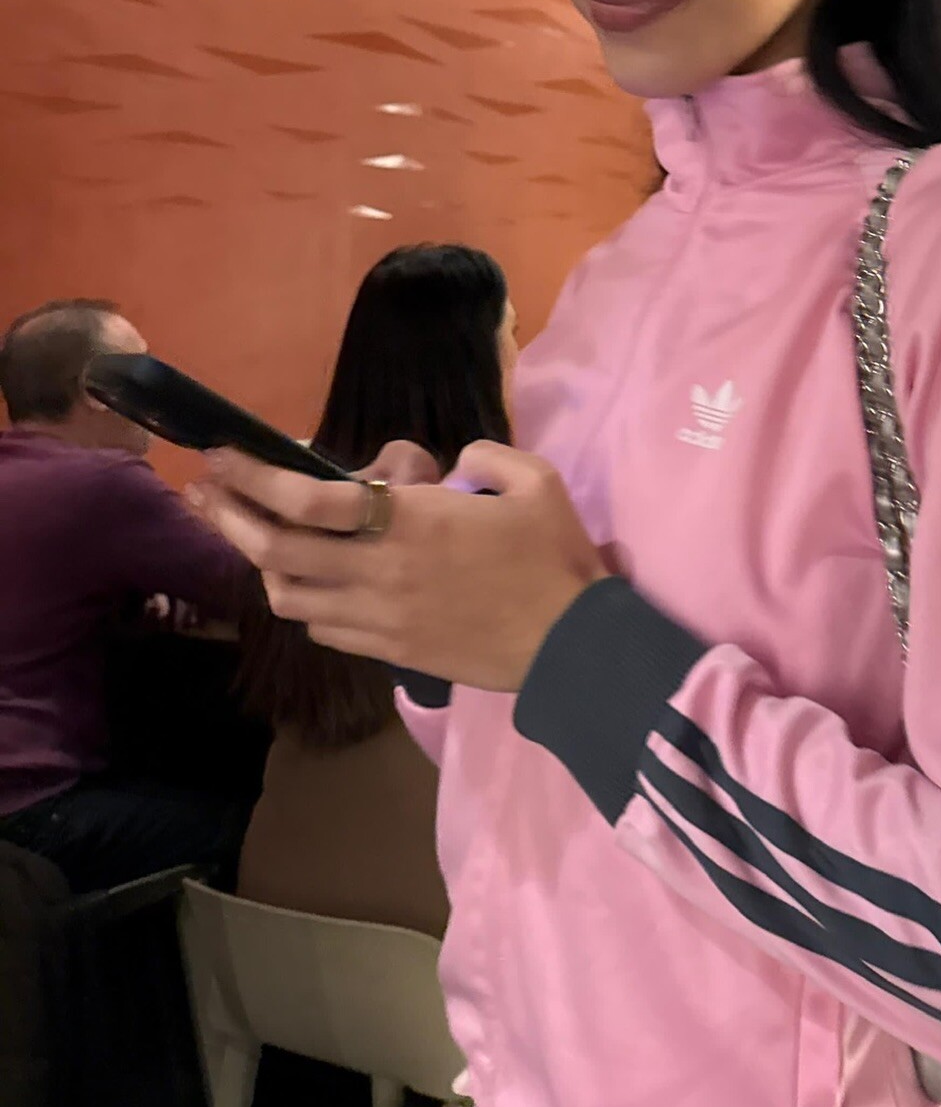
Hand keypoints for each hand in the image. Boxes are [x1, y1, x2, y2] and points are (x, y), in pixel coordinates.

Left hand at [190, 442, 608, 691]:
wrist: (571, 645)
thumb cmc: (554, 557)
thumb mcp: (533, 481)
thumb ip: (482, 456)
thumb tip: (449, 466)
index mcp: (411, 522)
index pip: (310, 499)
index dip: (255, 476)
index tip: (221, 455)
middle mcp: (380, 571)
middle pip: (278, 549)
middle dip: (230, 516)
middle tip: (204, 493)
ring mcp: (379, 618)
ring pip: (290, 596)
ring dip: (263, 564)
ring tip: (256, 539)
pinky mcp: (390, 652)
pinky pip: (324, 629)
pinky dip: (306, 603)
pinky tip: (310, 586)